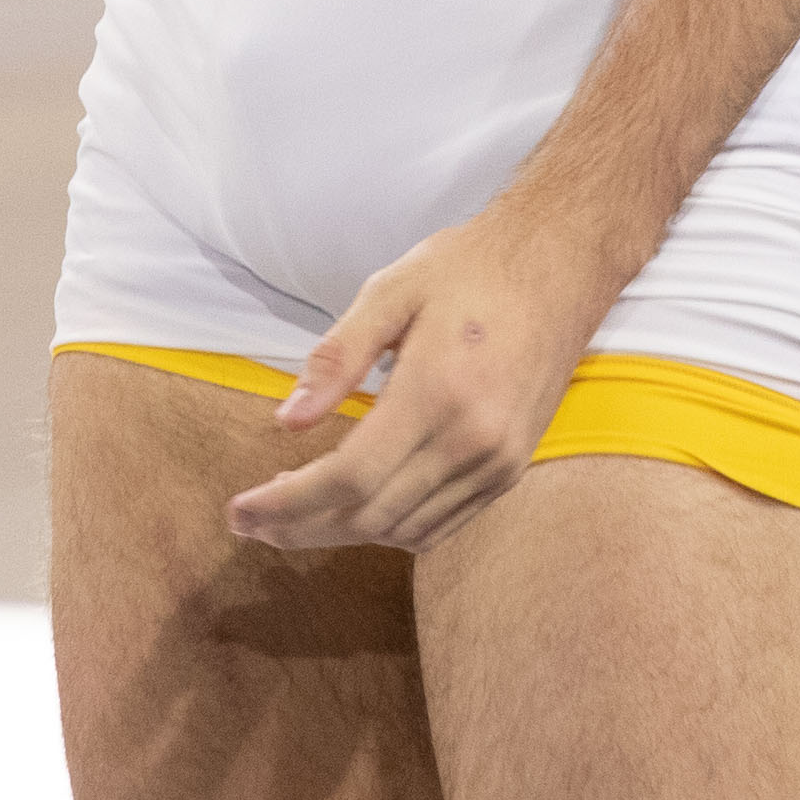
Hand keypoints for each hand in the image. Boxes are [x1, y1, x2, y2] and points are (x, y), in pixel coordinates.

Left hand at [228, 205, 632, 552]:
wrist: (560, 266)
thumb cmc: (470, 270)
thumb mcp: (392, 290)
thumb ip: (337, 357)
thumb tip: (286, 422)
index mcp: (438, 392)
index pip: (349, 477)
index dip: (287, 504)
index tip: (239, 510)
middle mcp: (474, 440)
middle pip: (370, 515)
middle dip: (301, 526)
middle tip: (250, 521)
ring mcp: (498, 462)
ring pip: (403, 530)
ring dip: (341, 533)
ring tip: (292, 517)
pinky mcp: (510, 470)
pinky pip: (440, 526)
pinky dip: (389, 529)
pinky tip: (354, 510)